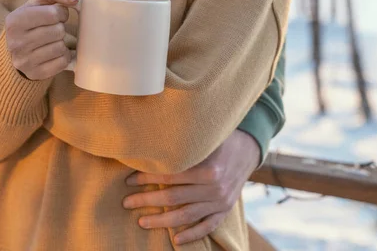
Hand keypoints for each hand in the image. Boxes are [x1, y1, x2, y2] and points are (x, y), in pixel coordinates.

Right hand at [5, 0, 77, 79]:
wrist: (18, 49)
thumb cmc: (33, 20)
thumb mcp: (39, 1)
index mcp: (14, 20)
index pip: (53, 14)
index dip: (61, 13)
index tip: (55, 16)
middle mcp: (15, 42)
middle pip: (58, 31)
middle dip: (60, 28)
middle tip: (53, 29)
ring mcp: (24, 61)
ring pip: (61, 48)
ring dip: (62, 43)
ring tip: (53, 41)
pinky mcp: (35, 74)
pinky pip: (62, 63)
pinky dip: (64, 57)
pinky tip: (55, 53)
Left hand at [123, 130, 259, 244]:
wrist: (249, 148)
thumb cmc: (220, 138)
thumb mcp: (205, 135)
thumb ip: (183, 141)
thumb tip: (151, 139)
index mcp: (208, 168)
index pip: (170, 176)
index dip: (147, 178)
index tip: (129, 179)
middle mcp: (215, 188)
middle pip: (174, 198)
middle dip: (147, 200)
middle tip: (127, 202)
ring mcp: (221, 202)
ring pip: (186, 216)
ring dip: (162, 221)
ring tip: (141, 221)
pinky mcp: (225, 210)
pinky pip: (207, 227)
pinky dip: (192, 235)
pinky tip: (175, 240)